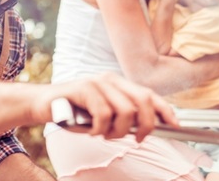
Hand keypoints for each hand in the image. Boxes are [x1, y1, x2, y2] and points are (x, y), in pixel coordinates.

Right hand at [51, 72, 176, 141]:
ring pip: (125, 111)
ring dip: (116, 131)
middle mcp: (110, 79)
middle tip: (135, 139)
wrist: (42, 104)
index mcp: (118, 83)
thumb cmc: (74, 112)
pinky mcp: (83, 89)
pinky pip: (103, 115)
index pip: (149, 94)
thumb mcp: (103, 114)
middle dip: (145, 125)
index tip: (176, 125)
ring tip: (102, 133)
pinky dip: (99, 129)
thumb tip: (147, 129)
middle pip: (143, 102)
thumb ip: (122, 116)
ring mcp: (97, 82)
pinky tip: (89, 129)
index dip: (165, 110)